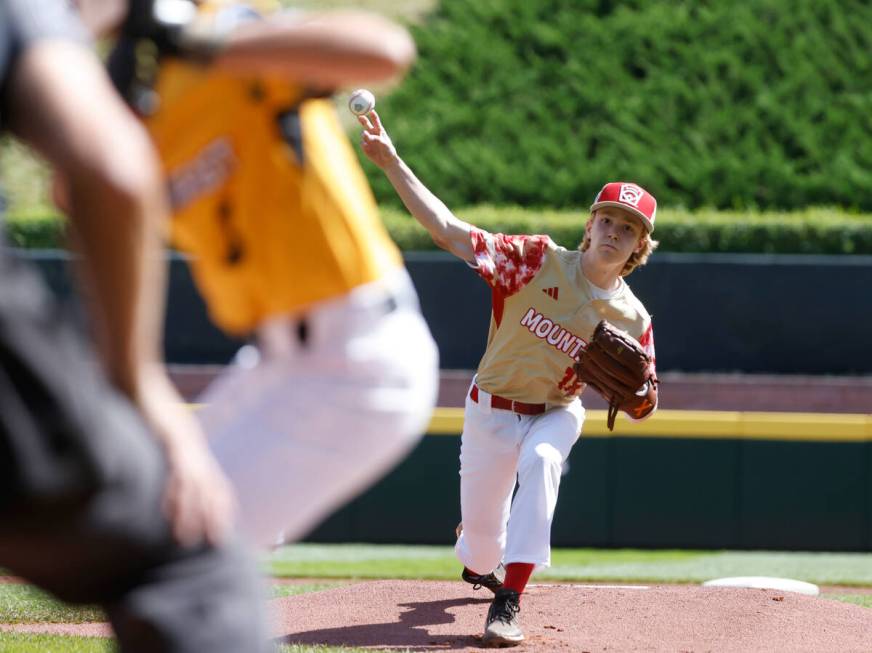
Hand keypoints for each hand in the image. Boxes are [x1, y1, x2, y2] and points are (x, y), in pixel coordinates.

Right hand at [138, 373, 236, 546]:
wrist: (141, 383)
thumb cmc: (150, 407)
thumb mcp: (165, 433)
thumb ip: (170, 451)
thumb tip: (167, 466)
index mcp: (196, 450)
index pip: (216, 483)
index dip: (222, 506)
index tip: (223, 529)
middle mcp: (196, 450)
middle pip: (212, 488)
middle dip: (215, 516)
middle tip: (216, 542)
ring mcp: (186, 445)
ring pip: (195, 486)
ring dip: (193, 513)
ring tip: (187, 538)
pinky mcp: (172, 439)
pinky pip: (176, 470)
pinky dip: (174, 492)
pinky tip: (169, 511)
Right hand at [358, 110, 397, 168]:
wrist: (387, 162)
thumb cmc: (388, 151)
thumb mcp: (384, 144)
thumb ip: (375, 138)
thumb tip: (364, 134)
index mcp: (380, 130)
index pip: (375, 120)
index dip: (372, 114)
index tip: (370, 109)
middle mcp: (373, 133)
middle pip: (366, 123)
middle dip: (362, 119)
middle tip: (359, 115)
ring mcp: (368, 139)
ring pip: (362, 134)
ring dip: (365, 136)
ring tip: (370, 141)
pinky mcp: (365, 146)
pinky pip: (362, 143)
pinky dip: (364, 145)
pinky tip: (370, 150)